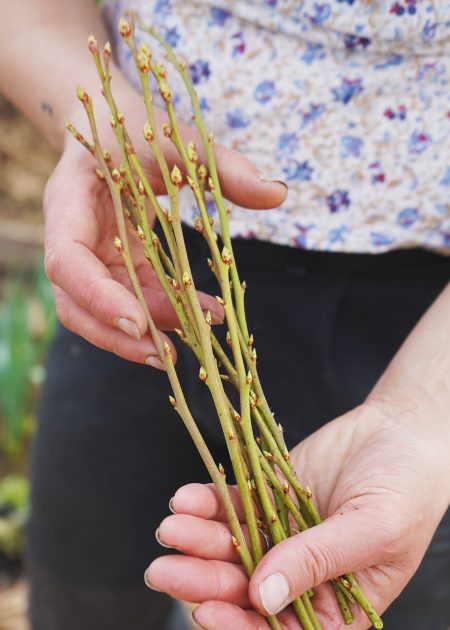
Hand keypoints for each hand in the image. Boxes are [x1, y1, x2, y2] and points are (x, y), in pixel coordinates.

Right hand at [43, 84, 286, 365]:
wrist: (115, 130)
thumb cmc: (139, 128)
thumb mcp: (176, 138)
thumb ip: (223, 165)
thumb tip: (278, 192)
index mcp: (70, 203)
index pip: (66, 261)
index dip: (96, 296)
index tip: (138, 322)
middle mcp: (72, 237)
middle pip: (75, 302)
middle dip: (116, 334)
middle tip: (167, 356)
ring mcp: (91, 256)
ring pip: (100, 311)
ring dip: (143, 333)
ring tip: (192, 345)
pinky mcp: (115, 266)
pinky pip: (132, 299)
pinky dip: (163, 314)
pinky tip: (202, 316)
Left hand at [145, 399, 449, 627]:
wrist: (399, 431)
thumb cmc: (407, 488)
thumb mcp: (373, 530)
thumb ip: (319, 561)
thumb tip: (263, 597)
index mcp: (334, 603)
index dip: (240, 627)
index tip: (206, 612)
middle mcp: (300, 574)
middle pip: (243, 589)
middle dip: (202, 582)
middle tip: (163, 571)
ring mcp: (280, 534)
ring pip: (231, 546)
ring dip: (197, 540)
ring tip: (171, 528)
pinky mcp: (267, 496)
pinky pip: (232, 504)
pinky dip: (207, 503)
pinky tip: (186, 499)